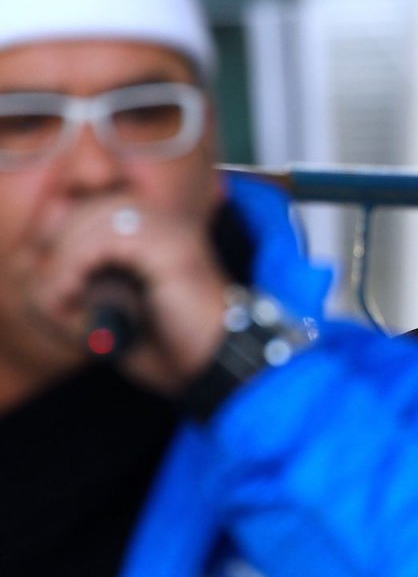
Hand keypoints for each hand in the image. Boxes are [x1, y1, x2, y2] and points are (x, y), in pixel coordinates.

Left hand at [29, 196, 228, 393]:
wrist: (219, 366)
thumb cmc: (175, 348)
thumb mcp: (114, 314)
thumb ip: (83, 284)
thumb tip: (39, 270)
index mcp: (154, 230)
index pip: (84, 210)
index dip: (57, 247)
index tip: (54, 294)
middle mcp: (163, 220)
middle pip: (80, 210)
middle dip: (53, 256)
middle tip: (54, 304)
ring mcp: (168, 228)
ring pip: (85, 220)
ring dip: (59, 266)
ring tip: (63, 305)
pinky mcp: (168, 245)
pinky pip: (99, 240)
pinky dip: (72, 270)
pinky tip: (74, 300)